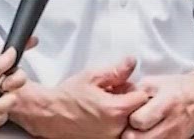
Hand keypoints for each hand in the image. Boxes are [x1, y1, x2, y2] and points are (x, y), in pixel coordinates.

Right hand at [9, 56, 150, 138]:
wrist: (49, 114)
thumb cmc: (68, 96)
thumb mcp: (92, 76)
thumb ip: (115, 70)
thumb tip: (132, 62)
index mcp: (116, 109)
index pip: (143, 98)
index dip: (136, 89)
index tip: (125, 87)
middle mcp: (116, 128)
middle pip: (138, 113)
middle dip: (130, 102)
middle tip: (115, 95)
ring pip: (129, 124)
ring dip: (124, 114)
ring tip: (107, 106)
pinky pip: (118, 132)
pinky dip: (115, 124)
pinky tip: (103, 116)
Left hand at [123, 69, 193, 138]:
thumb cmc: (175, 87)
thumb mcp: (154, 82)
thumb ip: (135, 92)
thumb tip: (117, 100)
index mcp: (165, 103)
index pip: (138, 121)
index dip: (130, 119)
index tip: (131, 115)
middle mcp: (171, 122)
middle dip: (131, 134)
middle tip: (131, 128)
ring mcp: (176, 135)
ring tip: (140, 131)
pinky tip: (149, 134)